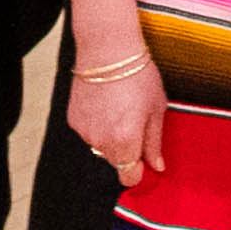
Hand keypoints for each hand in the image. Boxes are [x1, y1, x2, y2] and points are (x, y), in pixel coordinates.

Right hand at [65, 48, 168, 182]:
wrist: (106, 52)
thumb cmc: (138, 77)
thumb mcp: (156, 109)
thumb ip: (154, 142)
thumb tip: (157, 166)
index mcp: (125, 140)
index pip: (128, 176)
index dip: (138, 171)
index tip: (145, 161)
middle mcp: (101, 140)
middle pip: (116, 162)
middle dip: (128, 151)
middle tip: (137, 125)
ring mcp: (85, 131)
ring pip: (102, 147)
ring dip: (112, 138)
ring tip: (122, 110)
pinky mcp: (73, 121)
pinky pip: (90, 133)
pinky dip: (99, 126)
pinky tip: (107, 106)